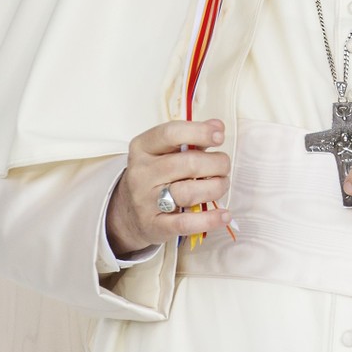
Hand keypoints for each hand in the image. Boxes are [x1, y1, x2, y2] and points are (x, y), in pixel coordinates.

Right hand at [105, 120, 231, 255]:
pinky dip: (209, 219)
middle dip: (216, 163)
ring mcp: (146, 201)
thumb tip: (217, 126)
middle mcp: (142, 173)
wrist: (127, 212)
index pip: (171, 133)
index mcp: (142, 147)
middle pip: (187, 164)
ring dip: (215, 187)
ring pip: (188, 192)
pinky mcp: (154, 225)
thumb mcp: (164, 152)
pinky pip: (185, 223)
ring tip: (222, 184)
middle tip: (224, 166)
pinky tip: (224, 215)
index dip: (199, 132)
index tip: (220, 135)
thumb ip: (191, 137)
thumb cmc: (155, 175)